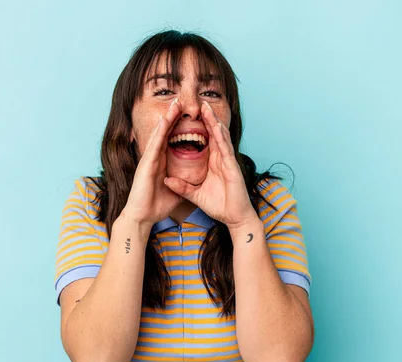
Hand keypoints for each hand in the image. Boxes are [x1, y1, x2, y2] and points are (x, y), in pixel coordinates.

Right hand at [122, 99, 182, 226]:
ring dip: (167, 118)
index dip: (178, 127)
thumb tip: (194, 181)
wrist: (142, 218)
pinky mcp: (146, 165)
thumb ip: (183, 183)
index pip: (171, 140)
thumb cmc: (156, 206)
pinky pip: (155, 145)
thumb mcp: (176, 192)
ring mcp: (149, 160)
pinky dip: (160, 132)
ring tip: (175, 103)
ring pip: (160, 134)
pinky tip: (166, 120)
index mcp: (161, 163)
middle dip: (173, 117)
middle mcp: (154, 158)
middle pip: (165, 133)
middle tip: (181, 100)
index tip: (188, 115)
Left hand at [164, 101, 258, 228]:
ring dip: (214, 122)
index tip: (188, 116)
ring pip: (221, 137)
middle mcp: (221, 159)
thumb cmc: (219, 206)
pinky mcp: (233, 168)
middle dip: (207, 119)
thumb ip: (182, 187)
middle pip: (213, 134)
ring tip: (206, 108)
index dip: (198, 128)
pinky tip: (217, 127)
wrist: (234, 218)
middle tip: (199, 103)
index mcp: (213, 163)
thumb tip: (167, 180)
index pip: (205, 141)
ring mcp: (228, 162)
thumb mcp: (195, 195)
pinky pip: (226, 149)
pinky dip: (222, 137)